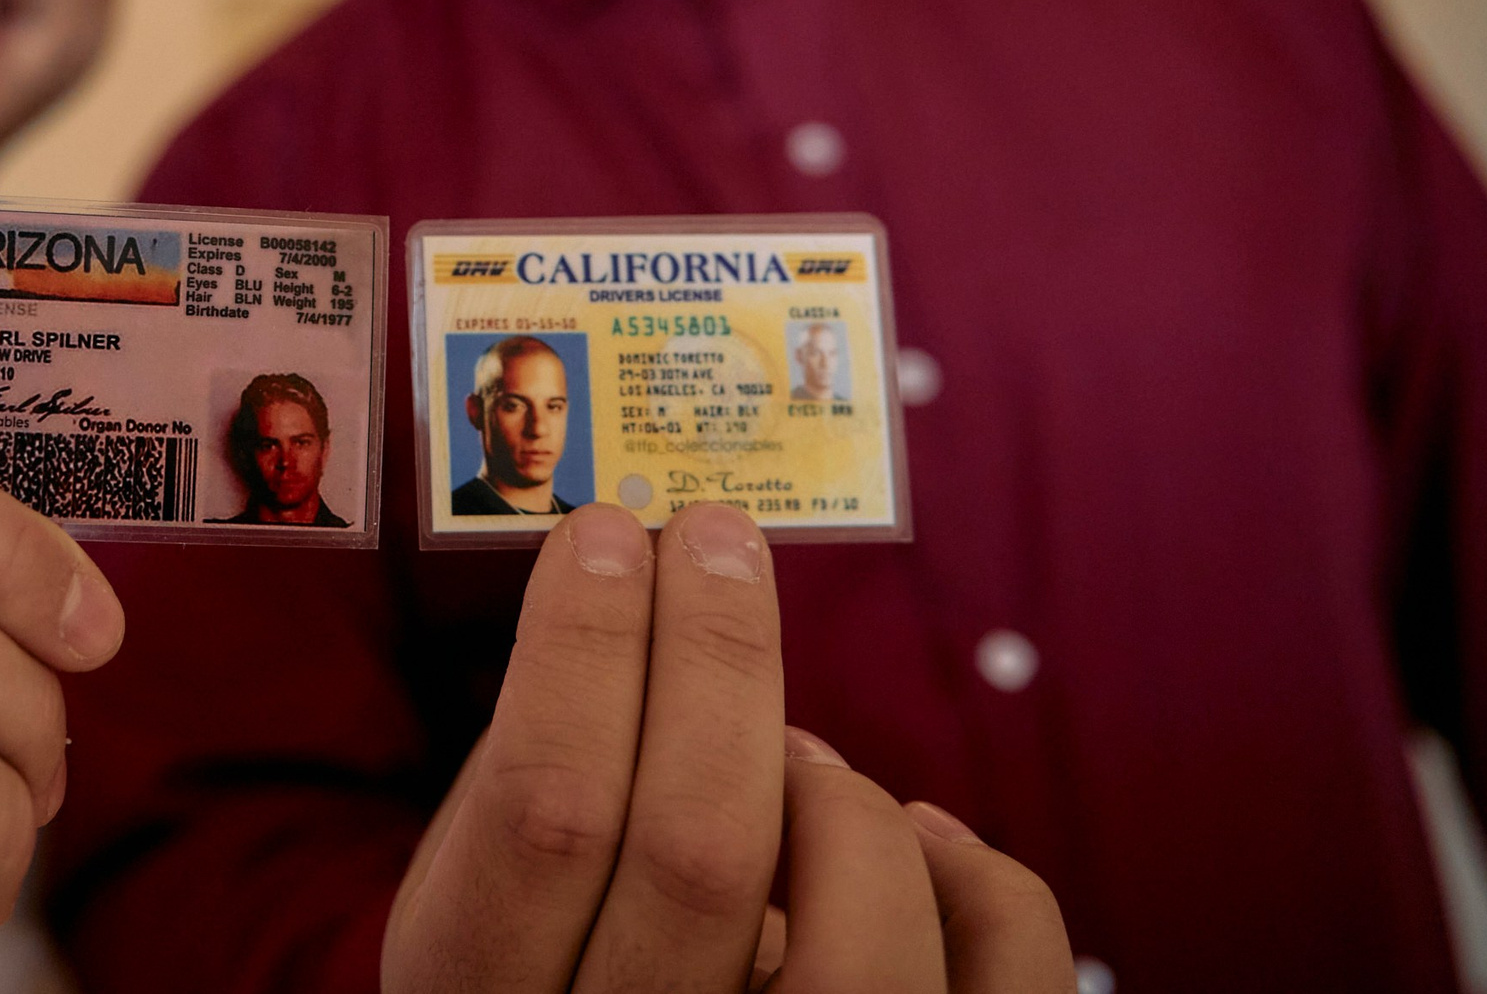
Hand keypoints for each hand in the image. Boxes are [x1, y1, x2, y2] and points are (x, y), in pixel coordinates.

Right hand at [383, 501, 1069, 991]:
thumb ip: (520, 792)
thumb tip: (606, 599)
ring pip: (853, 923)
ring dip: (828, 785)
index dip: (581, 652)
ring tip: (791, 748)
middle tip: (713, 539)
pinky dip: (967, 865)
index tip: (606, 536)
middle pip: (698, 847)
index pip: (544, 813)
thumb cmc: (568, 975)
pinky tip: (907, 833)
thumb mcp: (489, 914)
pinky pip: (996, 969)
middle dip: (712, 656)